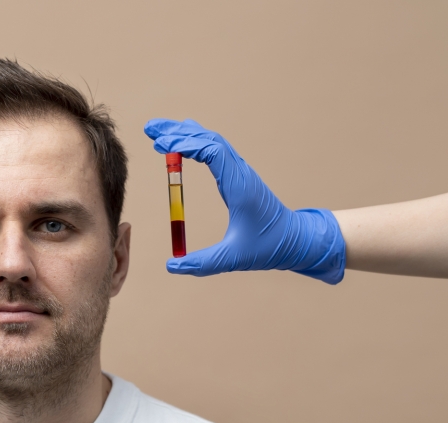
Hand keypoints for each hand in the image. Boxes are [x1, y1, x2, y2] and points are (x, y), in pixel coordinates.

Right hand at [144, 118, 345, 283]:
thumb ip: (202, 263)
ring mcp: (240, 172)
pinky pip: (215, 150)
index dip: (186, 144)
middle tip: (150, 129)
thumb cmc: (270, 247)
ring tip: (159, 133)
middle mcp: (240, 173)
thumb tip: (172, 266)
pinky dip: (196, 143)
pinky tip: (181, 146)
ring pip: (212, 141)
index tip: (161, 145)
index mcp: (240, 186)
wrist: (297, 240)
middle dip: (178, 132)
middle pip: (208, 139)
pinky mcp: (238, 176)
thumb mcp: (234, 258)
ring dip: (185, 134)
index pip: (213, 151)